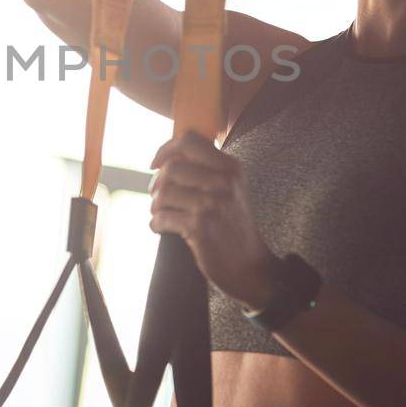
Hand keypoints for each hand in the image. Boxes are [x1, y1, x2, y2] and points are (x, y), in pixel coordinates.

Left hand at [149, 131, 273, 308]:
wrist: (250, 265)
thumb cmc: (233, 225)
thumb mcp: (231, 189)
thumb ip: (207, 169)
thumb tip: (167, 156)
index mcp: (231, 168)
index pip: (190, 141)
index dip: (166, 149)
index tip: (156, 163)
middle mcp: (223, 183)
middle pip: (171, 168)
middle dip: (157, 183)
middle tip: (157, 195)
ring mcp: (211, 205)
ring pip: (163, 193)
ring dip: (155, 205)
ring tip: (161, 213)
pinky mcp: (199, 227)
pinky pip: (162, 218)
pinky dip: (156, 224)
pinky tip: (162, 227)